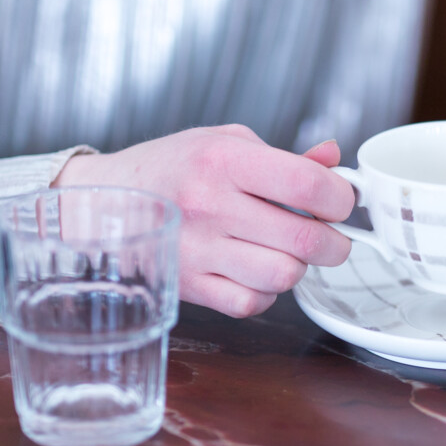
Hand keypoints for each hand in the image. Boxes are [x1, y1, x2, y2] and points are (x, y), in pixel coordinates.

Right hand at [53, 125, 353, 316]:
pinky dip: (264, 293)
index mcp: (224, 159)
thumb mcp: (224, 142)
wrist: (104, 202)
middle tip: (329, 236)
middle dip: (334, 243)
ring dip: (296, 267)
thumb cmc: (170, 167)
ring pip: (283, 277)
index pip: (308, 185)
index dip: (340, 198)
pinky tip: (254, 270)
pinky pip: (251, 303)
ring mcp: (198, 250)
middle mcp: (210, 204)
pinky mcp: (190, 286)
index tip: (340, 201)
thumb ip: (284, 156)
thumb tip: (333, 160)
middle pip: (305, 240)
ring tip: (284, 251)